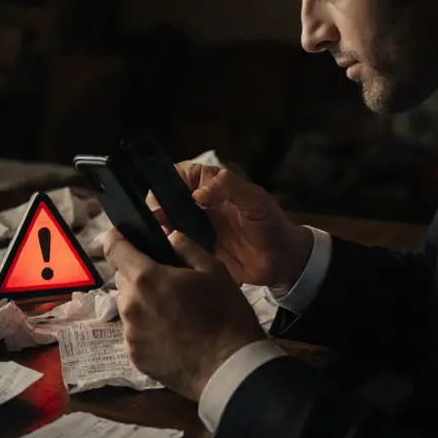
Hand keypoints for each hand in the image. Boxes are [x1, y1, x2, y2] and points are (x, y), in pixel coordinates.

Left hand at [106, 228, 267, 400]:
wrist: (229, 368)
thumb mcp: (214, 270)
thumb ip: (186, 247)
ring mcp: (129, 334)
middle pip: (123, 280)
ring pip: (128, 307)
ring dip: (142, 304)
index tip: (122, 237)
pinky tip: (171, 337)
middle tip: (167, 284)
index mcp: (145, 278)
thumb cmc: (226, 314)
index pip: (114, 248)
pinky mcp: (134, 356)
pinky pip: (134, 334)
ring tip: (172, 314)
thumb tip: (168, 236)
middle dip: (139, 276)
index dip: (117, 238)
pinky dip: (147, 330)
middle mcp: (129, 305)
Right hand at [147, 163, 312, 293]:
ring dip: (158, 225)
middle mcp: (201, 206)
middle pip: (168, 198)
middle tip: (154, 217)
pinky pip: (176, 246)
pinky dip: (166, 246)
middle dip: (156, 204)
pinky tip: (160, 249)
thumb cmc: (271, 225)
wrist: (282, 262)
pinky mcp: (197, 251)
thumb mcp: (255, 200)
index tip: (159, 193)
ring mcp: (197, 229)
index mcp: (213, 188)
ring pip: (168, 222)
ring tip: (154, 232)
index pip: (183, 175)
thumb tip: (196, 194)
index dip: (168, 180)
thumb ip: (229, 188)